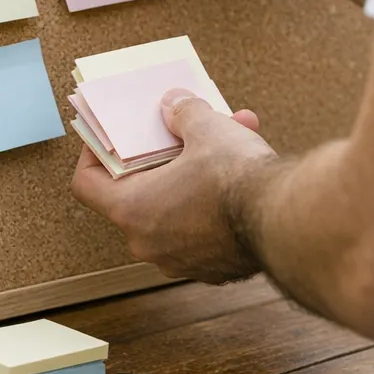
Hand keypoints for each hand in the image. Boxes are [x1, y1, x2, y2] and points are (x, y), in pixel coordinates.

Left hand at [70, 91, 275, 282]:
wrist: (286, 222)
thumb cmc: (236, 180)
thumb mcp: (206, 127)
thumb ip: (182, 113)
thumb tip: (175, 105)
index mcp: (132, 209)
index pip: (87, 184)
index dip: (95, 155)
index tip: (113, 139)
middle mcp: (148, 243)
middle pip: (140, 192)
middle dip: (164, 157)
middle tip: (182, 132)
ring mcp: (181, 261)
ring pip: (177, 209)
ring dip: (195, 177)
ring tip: (230, 142)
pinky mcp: (214, 268)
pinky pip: (203, 229)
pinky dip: (214, 204)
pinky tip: (244, 177)